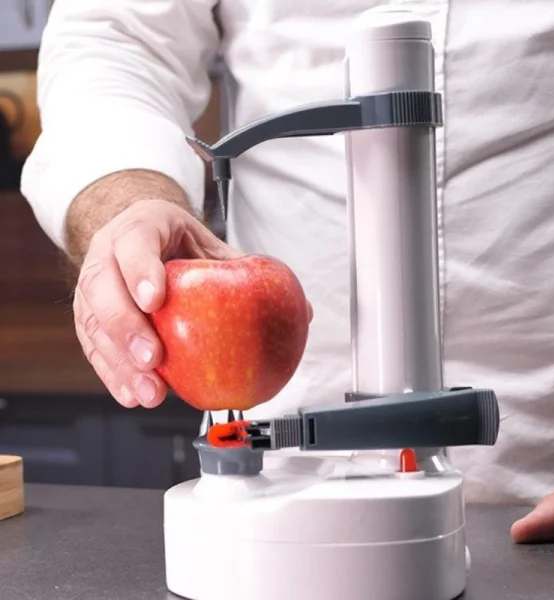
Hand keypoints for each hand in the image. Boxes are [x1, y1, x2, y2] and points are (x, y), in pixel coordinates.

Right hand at [73, 198, 241, 408]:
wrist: (140, 238)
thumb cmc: (177, 241)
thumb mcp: (211, 245)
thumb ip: (246, 274)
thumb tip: (303, 310)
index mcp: (142, 225)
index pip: (135, 241)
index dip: (141, 270)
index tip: (155, 301)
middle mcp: (107, 252)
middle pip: (102, 287)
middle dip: (125, 326)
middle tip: (153, 358)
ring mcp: (93, 284)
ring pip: (92, 322)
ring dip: (119, 362)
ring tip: (149, 391)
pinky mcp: (89, 314)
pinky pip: (93, 346)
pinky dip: (113, 374)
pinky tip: (133, 394)